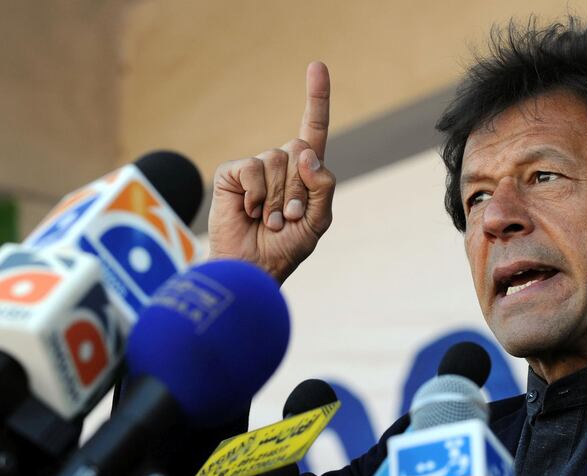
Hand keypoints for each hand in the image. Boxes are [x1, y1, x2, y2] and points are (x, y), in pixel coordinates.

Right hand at [208, 62, 334, 283]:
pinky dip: (257, 195)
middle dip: (299, 189)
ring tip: (269, 220)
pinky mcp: (232, 173)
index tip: (317, 66)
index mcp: (305, 173)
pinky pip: (253, 169)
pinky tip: (250, 213)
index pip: (314, 129)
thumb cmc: (285, 248)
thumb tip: (305, 151)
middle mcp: (281, 165)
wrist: (252, 268)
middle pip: (300, 150)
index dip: (316, 98)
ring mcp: (256, 168)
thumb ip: (322, 187)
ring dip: (278, 198)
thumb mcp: (317, 221)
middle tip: (287, 217)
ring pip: (278, 161)